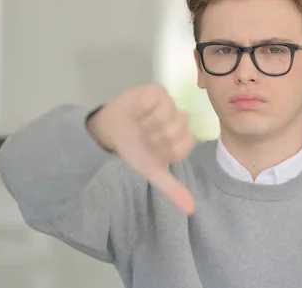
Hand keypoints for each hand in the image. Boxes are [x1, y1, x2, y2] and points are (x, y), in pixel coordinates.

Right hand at [87, 84, 195, 214]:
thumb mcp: (151, 170)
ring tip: (140, 124)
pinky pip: (156, 102)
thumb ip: (172, 188)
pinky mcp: (157, 91)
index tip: (154, 150)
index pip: (185, 146)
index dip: (166, 150)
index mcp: (183, 138)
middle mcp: (180, 120)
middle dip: (155, 137)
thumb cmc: (134, 149)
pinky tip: (138, 111)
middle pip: (176, 130)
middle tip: (144, 136)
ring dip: (147, 124)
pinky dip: (143, 109)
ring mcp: (171, 104)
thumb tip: (192, 210)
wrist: (110, 131)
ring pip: (167, 116)